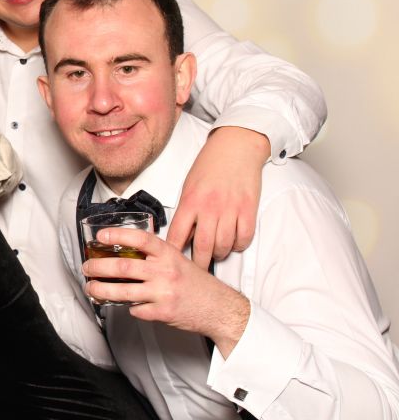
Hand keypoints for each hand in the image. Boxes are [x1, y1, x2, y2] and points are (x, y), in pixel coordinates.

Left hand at [83, 227, 250, 356]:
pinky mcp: (162, 312)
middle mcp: (165, 272)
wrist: (219, 308)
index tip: (102, 236)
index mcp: (169, 255)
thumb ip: (156, 256)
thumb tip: (128, 251)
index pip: (141, 239)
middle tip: (88, 267)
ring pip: (123, 291)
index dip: (119, 235)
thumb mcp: (179, 260)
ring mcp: (163, 293)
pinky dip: (128, 307)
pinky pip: (136, 309)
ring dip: (101, 290)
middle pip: (124, 267)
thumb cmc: (198, 284)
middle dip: (99, 267)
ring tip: (92, 288)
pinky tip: (125, 304)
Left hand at [166, 126, 268, 267]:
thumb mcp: (189, 186)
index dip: (173, 254)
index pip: (177, 235)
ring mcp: (230, 209)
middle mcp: (209, 207)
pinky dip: (239, 245)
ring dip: (219, 254)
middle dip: (198, 264)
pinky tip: (234, 242)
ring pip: (224, 245)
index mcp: (190, 201)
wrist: (235, 147)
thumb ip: (186, 210)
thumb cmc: (210, 165)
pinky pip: (244, 238)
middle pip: (202, 246)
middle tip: (196, 272)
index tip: (170, 264)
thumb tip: (181, 234)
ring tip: (215, 253)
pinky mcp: (248, 210)